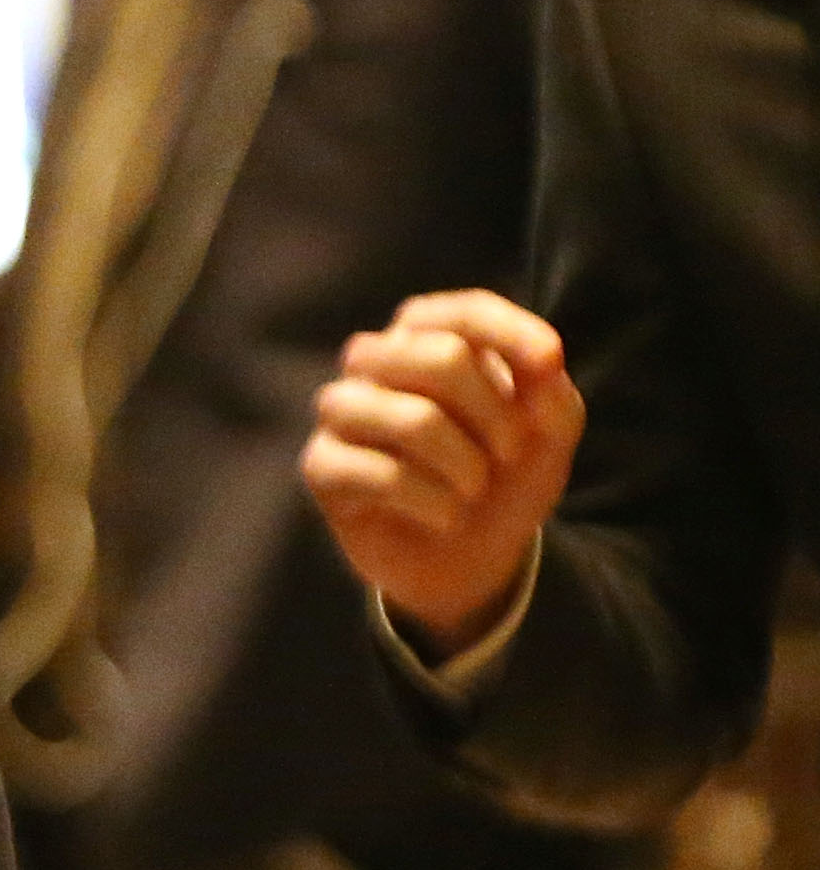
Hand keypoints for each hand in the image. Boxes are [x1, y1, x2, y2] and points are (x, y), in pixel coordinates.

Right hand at [301, 289, 582, 657]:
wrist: (468, 557)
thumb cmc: (502, 477)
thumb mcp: (548, 431)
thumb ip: (549, 388)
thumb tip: (543, 362)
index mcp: (428, 339)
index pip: (462, 312)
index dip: (509, 331)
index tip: (549, 364)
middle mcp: (376, 364)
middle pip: (439, 357)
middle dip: (493, 413)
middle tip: (510, 453)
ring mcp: (343, 412)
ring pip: (409, 417)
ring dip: (462, 461)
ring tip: (474, 489)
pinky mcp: (321, 465)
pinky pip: (378, 473)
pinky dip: (430, 500)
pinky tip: (444, 515)